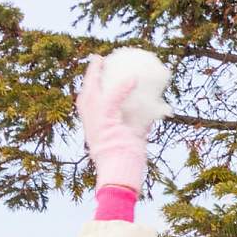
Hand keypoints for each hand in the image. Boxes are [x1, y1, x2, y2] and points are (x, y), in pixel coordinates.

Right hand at [75, 56, 147, 193]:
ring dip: (95, 74)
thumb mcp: (133, 143)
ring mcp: (96, 124)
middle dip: (89, 77)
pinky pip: (113, 100)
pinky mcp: (106, 124)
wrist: (121, 178)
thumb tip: (151, 116)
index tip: (96, 80)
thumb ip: (139, 128)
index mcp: (96, 131)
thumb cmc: (127, 166)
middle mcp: (92, 126)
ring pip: (90, 93)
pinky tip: (132, 78)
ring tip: (101, 59)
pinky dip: (123, 88)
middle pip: (85, 95)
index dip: (92, 91)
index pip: (90, 107)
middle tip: (96, 60)